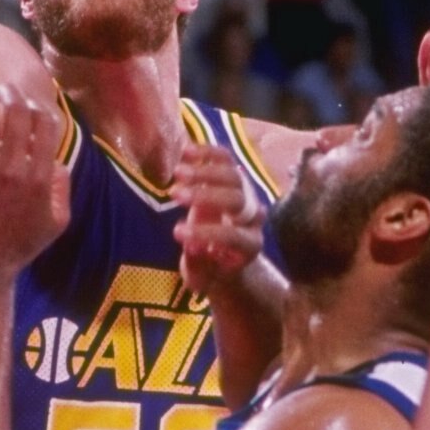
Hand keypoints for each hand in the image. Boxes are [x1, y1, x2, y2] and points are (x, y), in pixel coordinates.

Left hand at [0, 84, 71, 283]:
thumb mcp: (56, 225)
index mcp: (39, 180)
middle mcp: (13, 172)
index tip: (29, 104)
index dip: (38, 106)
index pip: (44, 125)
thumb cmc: (19, 248)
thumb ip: (62, 190)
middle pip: (15, 114)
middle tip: (2, 90)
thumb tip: (58, 162)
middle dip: (9, 94)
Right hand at [172, 141, 263, 296]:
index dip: (206, 233)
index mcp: (250, 245)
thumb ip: (196, 263)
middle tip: (174, 195)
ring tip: (177, 172)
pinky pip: (226, 160)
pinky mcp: (234, 178)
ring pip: (233, 175)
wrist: (224, 254)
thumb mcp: (200, 276)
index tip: (176, 233)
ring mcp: (247, 194)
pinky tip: (185, 152)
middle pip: (237, 199)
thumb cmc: (210, 269)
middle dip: (206, 196)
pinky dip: (208, 153)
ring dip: (204, 171)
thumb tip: (190, 244)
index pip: (233, 235)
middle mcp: (254, 217)